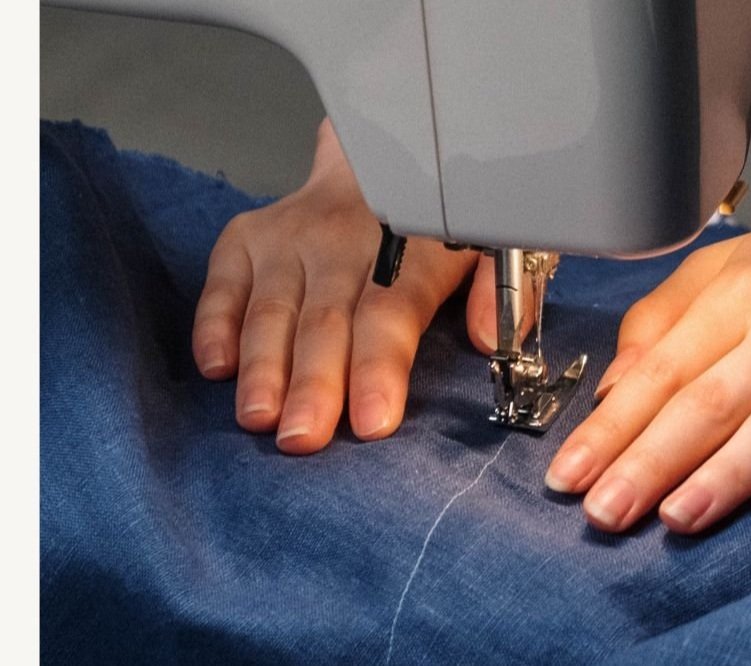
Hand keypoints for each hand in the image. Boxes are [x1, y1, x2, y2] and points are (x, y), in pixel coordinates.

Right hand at [191, 119, 527, 451]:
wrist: (376, 159)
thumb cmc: (436, 226)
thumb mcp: (493, 247)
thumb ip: (499, 293)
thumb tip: (486, 339)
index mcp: (409, 249)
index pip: (390, 313)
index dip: (379, 368)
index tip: (373, 421)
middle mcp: (342, 240)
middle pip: (325, 321)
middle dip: (313, 383)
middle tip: (302, 437)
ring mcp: (288, 237)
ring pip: (272, 309)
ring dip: (263, 367)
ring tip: (257, 417)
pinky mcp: (247, 238)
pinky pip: (222, 284)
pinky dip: (215, 324)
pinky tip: (216, 368)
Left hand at [544, 177, 750, 532]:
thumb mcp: (734, 267)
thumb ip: (663, 319)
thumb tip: (610, 391)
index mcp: (744, 290)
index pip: (663, 368)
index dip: (611, 426)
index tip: (568, 473)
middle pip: (711, 401)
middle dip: (649, 462)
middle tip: (602, 512)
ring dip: (726, 477)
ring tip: (673, 519)